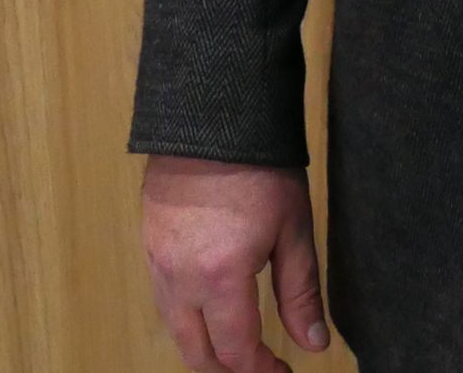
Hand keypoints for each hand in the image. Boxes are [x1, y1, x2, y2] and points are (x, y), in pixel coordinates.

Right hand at [140, 154, 329, 370]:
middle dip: (229, 371)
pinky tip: (209, 308)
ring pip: (176, 330)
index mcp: (221, 279)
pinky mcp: (149, 245)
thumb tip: (314, 344)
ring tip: (236, 346)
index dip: (262, 372)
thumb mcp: (293, 227)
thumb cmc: (260, 166)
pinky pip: (163, 300)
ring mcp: (158, 264)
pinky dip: (186, 318)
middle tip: (259, 368)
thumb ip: (301, 291)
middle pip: (197, 354)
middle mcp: (180, 281)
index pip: (237, 352)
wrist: (211, 114)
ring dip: (204, 347)